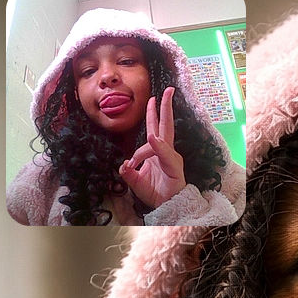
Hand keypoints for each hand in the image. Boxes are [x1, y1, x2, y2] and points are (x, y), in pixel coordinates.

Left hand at [119, 87, 186, 208]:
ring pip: (165, 134)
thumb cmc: (155, 194)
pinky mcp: (174, 167)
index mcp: (157, 152)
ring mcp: (171, 158)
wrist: (169, 208)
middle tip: (167, 89)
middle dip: (164, 106)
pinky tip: (154, 138)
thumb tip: (122, 165)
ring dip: (165, 114)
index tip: (130, 166)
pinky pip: (166, 155)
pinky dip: (160, 147)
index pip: (149, 138)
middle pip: (164, 125)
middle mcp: (166, 152)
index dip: (137, 151)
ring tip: (162, 97)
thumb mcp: (136, 183)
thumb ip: (128, 173)